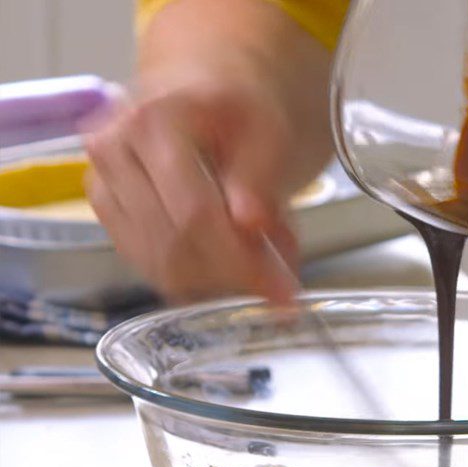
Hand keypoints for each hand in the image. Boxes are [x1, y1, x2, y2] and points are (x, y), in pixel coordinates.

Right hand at [84, 61, 300, 303]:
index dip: (241, 260)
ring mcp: (102, 184)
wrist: (201, 90)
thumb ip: (260, 177)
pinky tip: (230, 271)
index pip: (194, 213)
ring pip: (159, 266)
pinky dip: (196, 282)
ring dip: (216, 284)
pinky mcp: (107, 213)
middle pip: (174, 245)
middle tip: (278, 290)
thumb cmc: (238, 110)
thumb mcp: (267, 131)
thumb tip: (249, 222)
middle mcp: (113, 152)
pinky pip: (149, 267)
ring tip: (259, 273)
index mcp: (153, 122)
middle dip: (233, 278)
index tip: (282, 289)